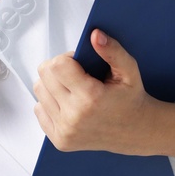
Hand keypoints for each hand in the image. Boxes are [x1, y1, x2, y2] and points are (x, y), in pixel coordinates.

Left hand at [34, 29, 174, 154]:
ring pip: (39, 91)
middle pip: (44, 76)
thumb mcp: (129, 71)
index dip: (67, 58)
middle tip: (77, 76)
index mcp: (90, 97)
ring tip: (74, 90)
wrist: (135, 131)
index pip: (56, 65)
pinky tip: (70, 105)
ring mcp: (65, 131)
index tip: (80, 64)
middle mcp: (74, 116)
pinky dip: (50, 103)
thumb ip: (112, 50)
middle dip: (59, 69)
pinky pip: (39, 109)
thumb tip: (94, 35)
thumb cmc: (130, 99)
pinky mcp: (59, 140)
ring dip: (53, 86)